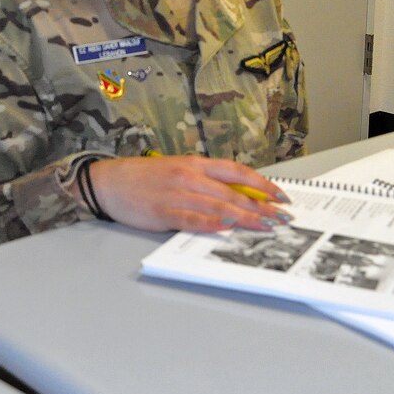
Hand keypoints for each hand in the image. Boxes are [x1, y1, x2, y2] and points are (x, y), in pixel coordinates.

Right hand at [87, 155, 292, 232]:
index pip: (238, 172)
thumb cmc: (147, 178)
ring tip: (266, 227)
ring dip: (245, 218)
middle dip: (261, 206)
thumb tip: (240, 197)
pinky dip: (212, 224)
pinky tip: (228, 229)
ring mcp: (177, 193)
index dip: (262, 184)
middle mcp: (190, 176)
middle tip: (283, 218)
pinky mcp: (163, 211)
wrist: (110, 181)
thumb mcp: (180, 171)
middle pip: (233, 192)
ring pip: (218, 206)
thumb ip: (207, 182)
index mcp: (196, 164)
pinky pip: (192, 219)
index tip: (282, 196)